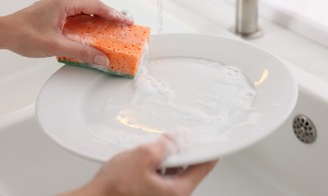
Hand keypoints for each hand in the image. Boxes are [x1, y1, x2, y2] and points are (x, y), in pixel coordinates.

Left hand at [0, 0, 132, 65]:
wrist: (2, 33)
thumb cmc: (23, 35)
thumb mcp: (56, 46)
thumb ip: (81, 52)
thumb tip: (102, 58)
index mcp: (64, 2)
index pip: (96, 5)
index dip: (114, 14)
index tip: (126, 22)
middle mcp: (62, 0)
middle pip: (92, 3)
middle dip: (108, 13)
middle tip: (119, 26)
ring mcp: (57, 5)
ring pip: (84, 7)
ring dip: (97, 17)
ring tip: (108, 30)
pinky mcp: (54, 12)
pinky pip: (76, 13)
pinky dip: (87, 20)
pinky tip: (90, 33)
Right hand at [64, 135, 217, 195]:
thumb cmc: (114, 189)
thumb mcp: (143, 157)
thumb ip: (165, 145)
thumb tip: (178, 137)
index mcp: (177, 191)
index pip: (204, 166)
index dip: (209, 148)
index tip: (213, 137)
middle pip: (189, 167)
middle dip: (184, 150)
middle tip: (176, 136)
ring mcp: (161, 195)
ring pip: (175, 170)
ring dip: (169, 156)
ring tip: (155, 147)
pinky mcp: (151, 192)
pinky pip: (162, 174)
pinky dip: (159, 163)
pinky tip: (146, 157)